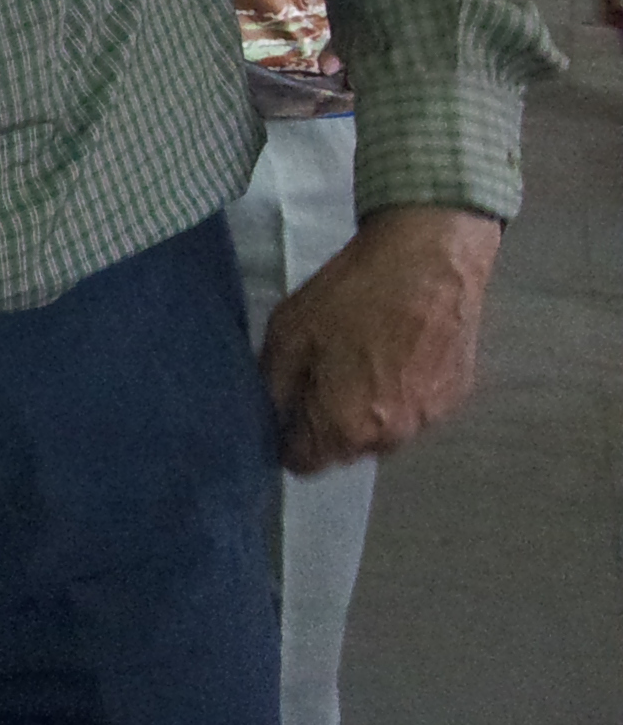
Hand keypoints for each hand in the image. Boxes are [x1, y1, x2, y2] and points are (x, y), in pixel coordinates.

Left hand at [261, 204, 500, 472]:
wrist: (430, 261)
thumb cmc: (352, 296)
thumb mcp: (289, 333)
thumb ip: (274, 387)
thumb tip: (270, 419)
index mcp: (346, 428)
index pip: (305, 464)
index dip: (285, 439)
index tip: (283, 409)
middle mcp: (391, 438)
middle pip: (343, 449)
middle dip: (325, 423)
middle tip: (318, 372)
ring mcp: (430, 421)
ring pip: (380, 432)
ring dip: (365, 411)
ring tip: (359, 359)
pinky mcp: (455, 398)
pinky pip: (412, 411)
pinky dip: (399, 393)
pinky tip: (393, 353)